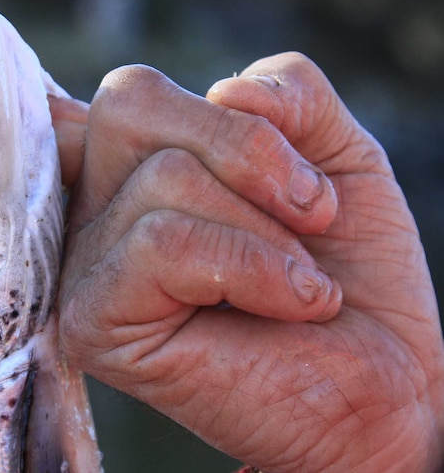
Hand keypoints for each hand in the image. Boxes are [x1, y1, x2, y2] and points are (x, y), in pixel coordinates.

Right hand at [53, 54, 443, 472]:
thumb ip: (287, 90)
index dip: (162, 100)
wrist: (386, 381)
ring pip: (164, 176)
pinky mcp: (92, 318)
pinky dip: (251, 266)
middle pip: (129, 102)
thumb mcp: (337, 153)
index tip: (220, 146)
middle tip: (307, 211)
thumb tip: (227, 90)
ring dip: (266, 227)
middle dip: (247, 147)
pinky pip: (164, 242)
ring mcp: (86, 262)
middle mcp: (95, 206)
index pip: (115, 94)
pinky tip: (290, 304)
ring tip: (300, 278)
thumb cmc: (349, 270)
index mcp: (137, 165)